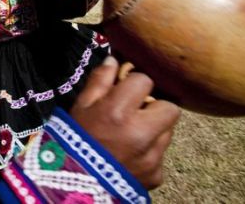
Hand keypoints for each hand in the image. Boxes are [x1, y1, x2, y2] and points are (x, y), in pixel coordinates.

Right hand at [70, 56, 179, 189]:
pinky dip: (150, 153)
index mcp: (119, 111)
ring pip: (167, 132)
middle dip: (156, 107)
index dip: (135, 82)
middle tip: (138, 112)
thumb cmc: (74, 139)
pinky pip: (161, 156)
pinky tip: (131, 156)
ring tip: (132, 135)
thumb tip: (114, 60)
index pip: (145, 80)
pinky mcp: (156, 175)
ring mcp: (152, 157)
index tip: (126, 89)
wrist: (73, 184)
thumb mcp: (80, 106)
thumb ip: (99, 81)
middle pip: (170, 107)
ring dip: (155, 129)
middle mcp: (141, 134)